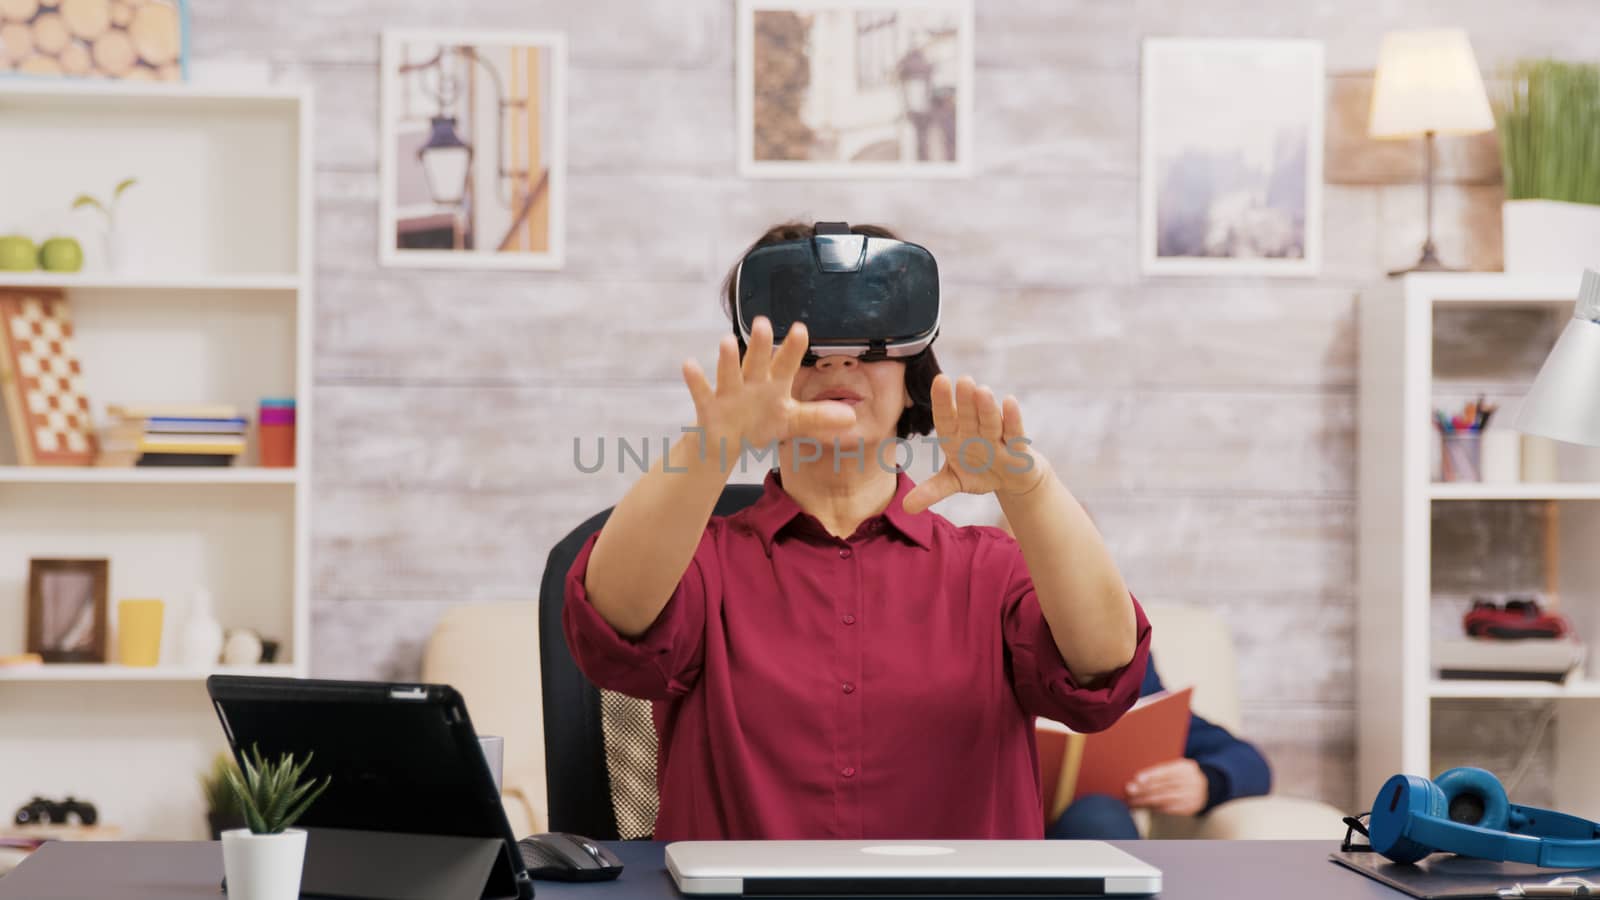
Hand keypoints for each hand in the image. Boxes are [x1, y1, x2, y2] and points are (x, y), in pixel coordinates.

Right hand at [681, 316, 855, 454]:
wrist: (727, 442)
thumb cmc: (761, 423)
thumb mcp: (792, 422)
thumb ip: (818, 417)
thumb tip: (852, 418)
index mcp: (773, 383)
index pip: (786, 363)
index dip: (793, 348)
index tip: (801, 329)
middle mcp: (751, 382)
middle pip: (757, 361)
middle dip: (760, 345)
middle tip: (764, 323)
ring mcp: (729, 392)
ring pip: (729, 373)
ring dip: (727, 359)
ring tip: (727, 341)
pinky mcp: (709, 406)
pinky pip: (701, 392)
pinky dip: (695, 380)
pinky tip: (688, 364)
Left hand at [902, 374, 1043, 514]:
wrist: (1011, 478)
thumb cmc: (978, 471)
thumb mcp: (953, 482)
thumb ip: (932, 491)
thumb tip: (905, 508)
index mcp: (955, 436)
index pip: (945, 417)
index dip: (943, 401)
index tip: (939, 380)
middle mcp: (975, 432)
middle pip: (969, 416)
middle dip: (966, 401)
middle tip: (963, 380)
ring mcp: (997, 438)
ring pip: (991, 422)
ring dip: (986, 409)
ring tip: (982, 391)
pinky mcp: (1017, 448)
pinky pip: (1014, 432)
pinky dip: (1013, 419)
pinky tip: (1010, 402)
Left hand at [1125, 759, 1207, 816]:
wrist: (1204, 787)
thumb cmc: (1181, 776)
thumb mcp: (1175, 768)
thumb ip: (1160, 771)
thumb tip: (1137, 778)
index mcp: (1185, 767)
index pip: (1166, 770)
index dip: (1151, 774)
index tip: (1137, 778)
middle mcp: (1191, 781)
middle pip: (1164, 785)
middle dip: (1145, 788)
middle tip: (1130, 790)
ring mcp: (1193, 795)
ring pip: (1165, 798)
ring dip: (1147, 801)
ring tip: (1133, 801)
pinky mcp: (1191, 808)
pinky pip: (1171, 809)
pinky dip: (1156, 808)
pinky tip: (1146, 807)